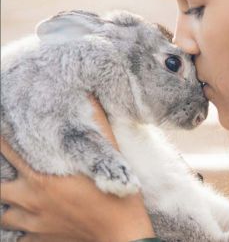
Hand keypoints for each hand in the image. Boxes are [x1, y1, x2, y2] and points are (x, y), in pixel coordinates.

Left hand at [0, 95, 155, 241]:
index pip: (10, 154)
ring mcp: (34, 222)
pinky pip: (19, 238)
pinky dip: (20, 233)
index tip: (0, 133)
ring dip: (8, 208)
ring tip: (15, 201)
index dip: (2, 141)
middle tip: (8, 176)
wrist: (120, 233)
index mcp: (43, 178)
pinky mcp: (41, 239)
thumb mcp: (111, 155)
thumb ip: (97, 125)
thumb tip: (91, 96)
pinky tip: (28, 225)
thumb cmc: (116, 194)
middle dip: (1, 183)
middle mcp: (32, 200)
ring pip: (4, 217)